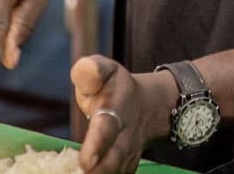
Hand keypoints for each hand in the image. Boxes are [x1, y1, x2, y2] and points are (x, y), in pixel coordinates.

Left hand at [71, 56, 177, 173]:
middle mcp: (125, 136)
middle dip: (101, 171)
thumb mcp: (106, 70)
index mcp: (117, 109)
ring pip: (119, 172)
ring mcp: (129, 155)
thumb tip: (84, 72)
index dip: (97, 145)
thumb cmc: (115, 88)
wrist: (149, 106)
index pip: (107, 128)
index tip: (86, 162)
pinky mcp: (127, 167)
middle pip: (115, 159)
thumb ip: (92, 70)